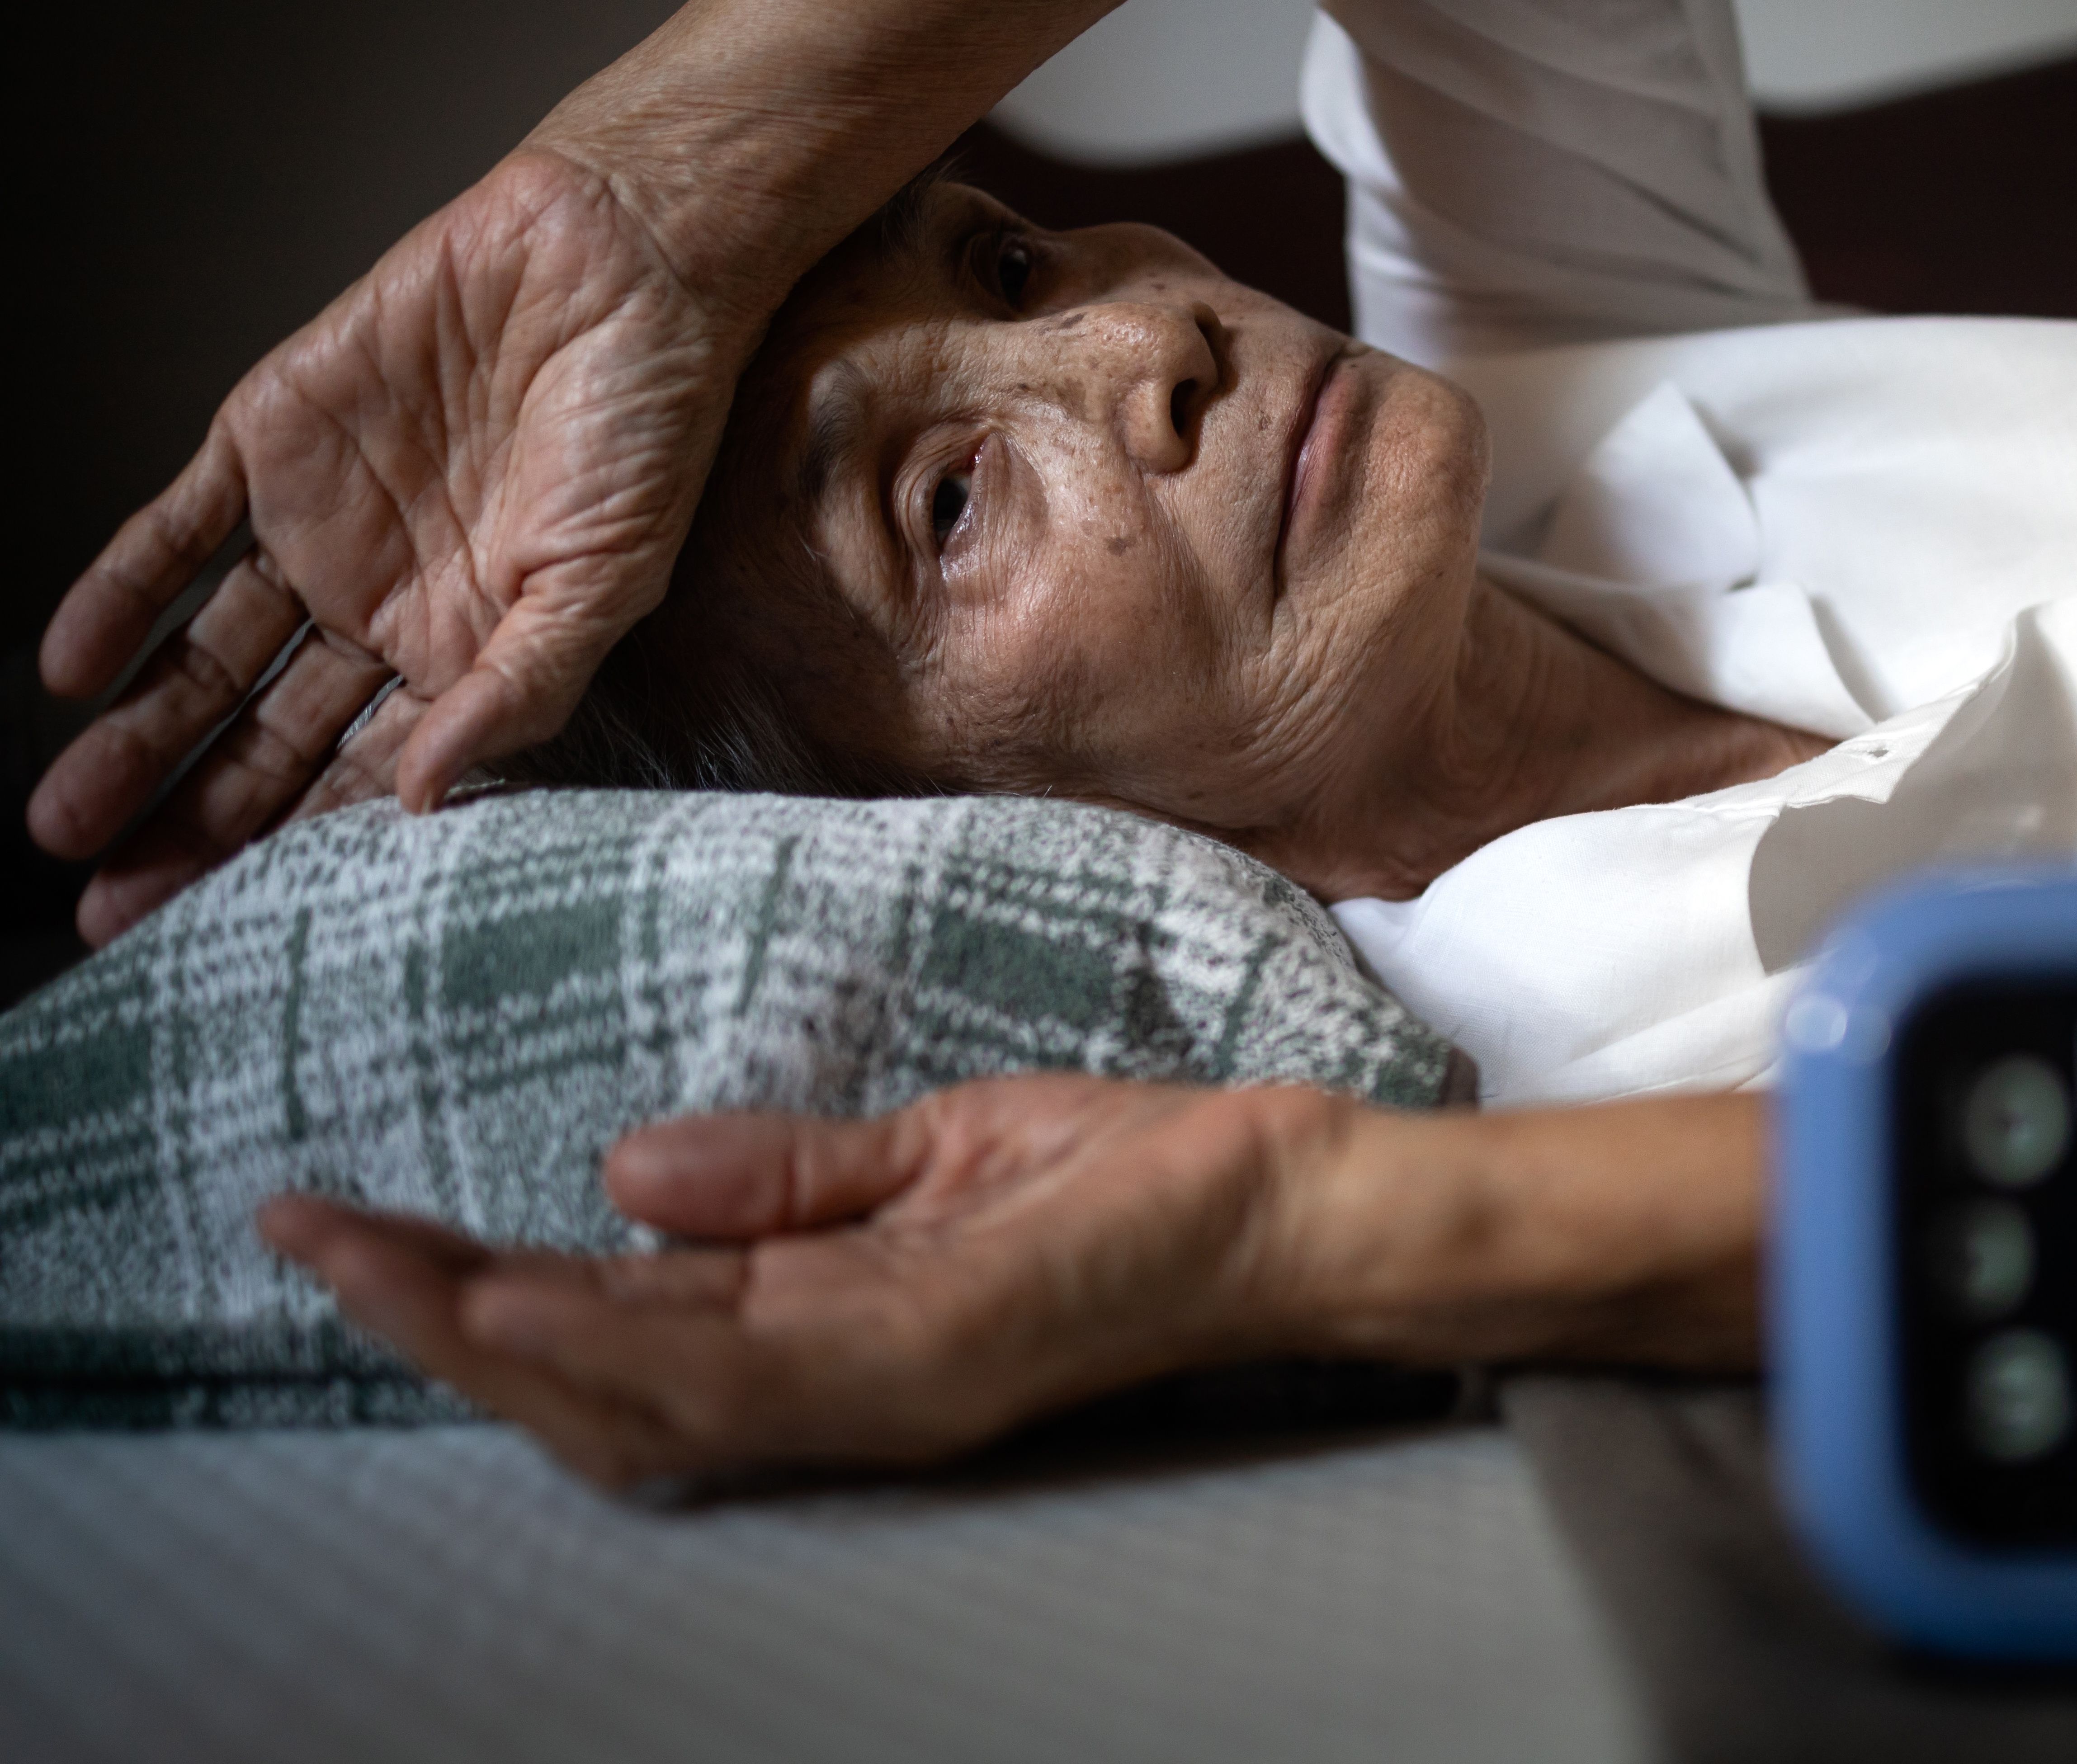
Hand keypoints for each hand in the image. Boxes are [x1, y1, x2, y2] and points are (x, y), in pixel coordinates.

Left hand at [29, 146, 758, 943]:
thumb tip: (424, 793)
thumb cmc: (650, 424)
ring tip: (68, 819)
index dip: (294, 857)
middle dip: (189, 823)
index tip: (225, 931)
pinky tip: (75, 670)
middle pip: (267, 739)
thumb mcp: (609, 581)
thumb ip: (518, 688)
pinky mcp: (273, 440)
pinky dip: (118, 598)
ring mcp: (325, 525)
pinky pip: (174, 533)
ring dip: (137, 736)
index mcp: (472, 650)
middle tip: (112, 907)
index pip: (363, 777)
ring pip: (207, 656)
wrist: (618, 263)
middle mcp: (388, 602)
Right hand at [259, 1073, 1335, 1487]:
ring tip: (384, 1275)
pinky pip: (754, 1370)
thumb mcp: (935, 1155)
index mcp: (830, 1323)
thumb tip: (626, 1170)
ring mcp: (882, 1380)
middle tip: (315, 1238)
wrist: (1289, 1200)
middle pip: (597, 1381)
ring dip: (501, 1334)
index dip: (473, 1288)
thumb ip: (790, 1177)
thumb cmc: (1130, 1180)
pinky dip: (632, 1341)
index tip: (356, 1225)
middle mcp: (837, 1380)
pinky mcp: (939, 1352)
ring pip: (645, 1393)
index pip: (613, 1326)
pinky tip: (537, 1297)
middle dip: (443, 1317)